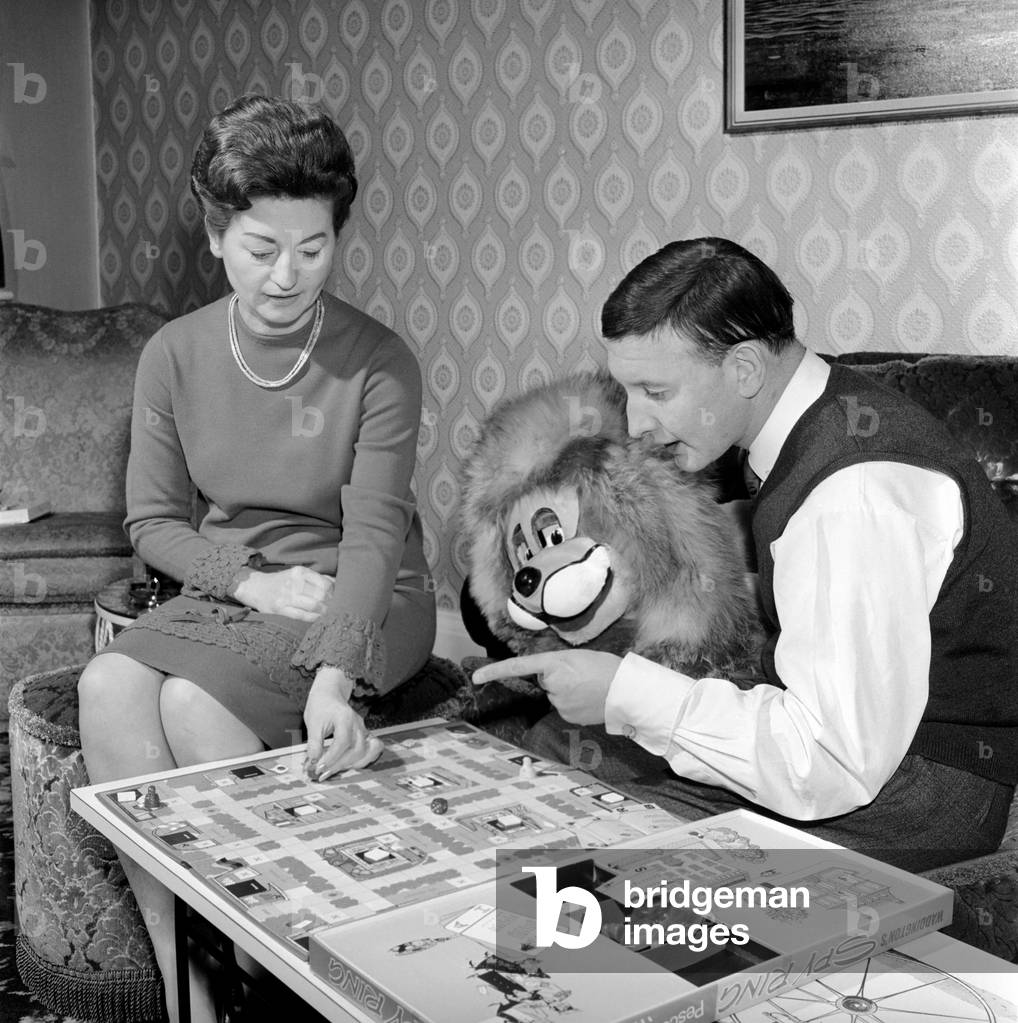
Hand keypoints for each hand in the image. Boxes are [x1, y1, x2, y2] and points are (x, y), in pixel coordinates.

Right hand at [230, 566, 333, 621]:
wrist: (256, 587)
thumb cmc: (283, 581)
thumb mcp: (298, 574)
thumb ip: (317, 578)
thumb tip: (338, 584)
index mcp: (300, 572)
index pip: (325, 584)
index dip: (335, 593)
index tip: (339, 598)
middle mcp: (293, 583)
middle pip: (320, 596)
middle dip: (331, 604)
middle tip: (336, 608)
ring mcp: (286, 596)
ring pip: (313, 607)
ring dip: (324, 612)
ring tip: (329, 614)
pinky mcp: (280, 609)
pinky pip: (301, 616)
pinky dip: (313, 618)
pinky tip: (318, 619)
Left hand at [303, 666, 382, 779]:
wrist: (329, 693)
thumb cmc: (321, 705)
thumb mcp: (312, 723)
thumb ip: (313, 745)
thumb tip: (311, 765)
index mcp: (345, 718)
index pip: (343, 742)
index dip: (331, 758)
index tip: (318, 768)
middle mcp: (358, 724)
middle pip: (357, 750)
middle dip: (339, 765)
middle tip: (322, 774)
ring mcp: (363, 730)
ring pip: (365, 753)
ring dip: (349, 766)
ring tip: (331, 771)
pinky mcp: (364, 736)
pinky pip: (369, 752)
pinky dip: (360, 762)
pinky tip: (346, 766)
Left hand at [472, 650, 621, 724]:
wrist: (626, 690)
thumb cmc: (606, 667)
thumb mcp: (579, 658)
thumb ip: (558, 666)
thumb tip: (549, 680)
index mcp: (555, 662)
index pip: (518, 667)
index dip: (495, 672)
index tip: (475, 678)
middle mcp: (553, 683)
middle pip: (545, 681)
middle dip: (558, 678)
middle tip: (581, 674)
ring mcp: (559, 702)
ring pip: (555, 695)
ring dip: (567, 691)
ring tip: (588, 687)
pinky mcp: (566, 716)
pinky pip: (564, 708)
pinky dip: (573, 704)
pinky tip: (589, 699)